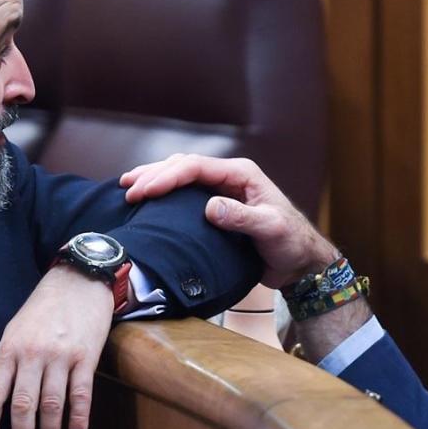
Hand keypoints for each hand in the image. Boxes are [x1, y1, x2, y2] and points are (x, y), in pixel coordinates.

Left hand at [0, 265, 111, 428]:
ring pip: (53, 403)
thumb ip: (1, 369)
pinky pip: (82, 393)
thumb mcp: (13, 332)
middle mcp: (33, 354)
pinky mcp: (86, 356)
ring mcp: (61, 356)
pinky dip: (79, 418)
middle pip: (24, 404)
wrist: (78, 281)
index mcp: (10, 349)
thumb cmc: (42, 309)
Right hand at [119, 154, 335, 287]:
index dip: (167, 177)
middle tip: (127, 189)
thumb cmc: (291, 243)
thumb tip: (208, 207)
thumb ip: (242, 218)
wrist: (300, 262)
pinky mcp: (218, 208)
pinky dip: (164, 195)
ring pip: (181, 176)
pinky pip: (185, 194)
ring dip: (155, 180)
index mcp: (241, 174)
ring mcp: (222, 191)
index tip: (144, 191)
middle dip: (153, 175)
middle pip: (183, 166)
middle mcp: (229, 177)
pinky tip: (148, 201)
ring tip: (128, 187)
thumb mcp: (270, 230)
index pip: (195, 167)